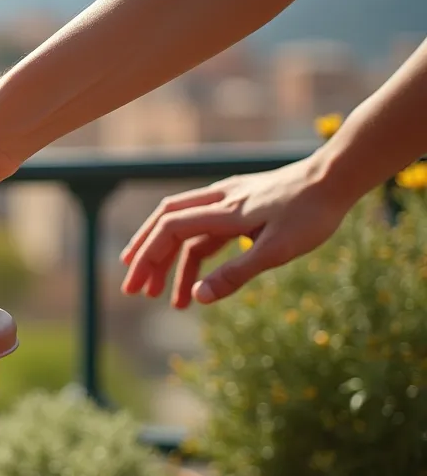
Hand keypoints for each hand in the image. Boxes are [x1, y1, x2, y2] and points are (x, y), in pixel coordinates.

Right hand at [120, 155, 356, 308]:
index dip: (148, 258)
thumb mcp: (276, 250)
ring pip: (186, 229)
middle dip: (147, 257)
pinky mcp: (242, 205)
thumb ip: (235, 273)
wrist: (338, 176)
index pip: (169, 230)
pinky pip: (207, 230)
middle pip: (166, 225)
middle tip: (136, 290)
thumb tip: (199, 298)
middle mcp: (218, 200)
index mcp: (222, 210)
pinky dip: (196, 254)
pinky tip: (200, 277)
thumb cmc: (312, 212)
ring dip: (173, 262)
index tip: (138, 288)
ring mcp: (229, 201)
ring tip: (174, 299)